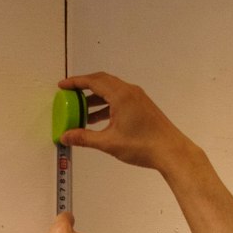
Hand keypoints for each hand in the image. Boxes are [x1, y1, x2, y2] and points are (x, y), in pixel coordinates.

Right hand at [59, 71, 189, 173]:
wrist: (170, 151)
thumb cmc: (143, 145)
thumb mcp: (109, 142)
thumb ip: (85, 138)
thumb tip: (66, 137)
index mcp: (120, 95)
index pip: (93, 81)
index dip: (75, 82)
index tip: (62, 85)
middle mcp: (129, 91)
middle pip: (102, 82)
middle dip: (83, 88)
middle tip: (69, 95)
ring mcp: (137, 98)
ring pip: (111, 91)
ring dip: (95, 99)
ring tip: (80, 111)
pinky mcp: (141, 106)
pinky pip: (119, 99)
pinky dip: (106, 105)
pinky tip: (98, 120)